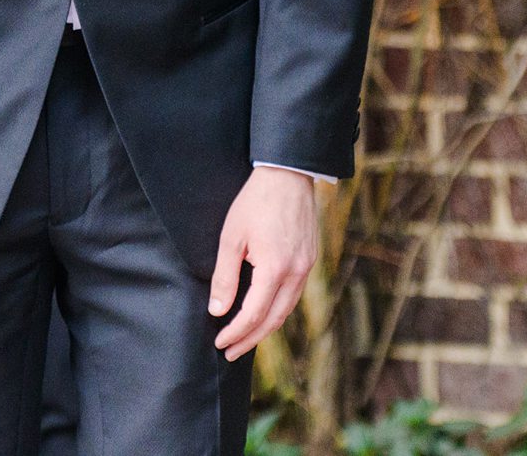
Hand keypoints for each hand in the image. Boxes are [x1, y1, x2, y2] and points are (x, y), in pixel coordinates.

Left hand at [209, 165, 319, 359]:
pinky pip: (293, 296)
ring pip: (286, 310)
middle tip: (230, 352)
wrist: (287, 175)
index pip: (253, 314)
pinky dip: (276, 311)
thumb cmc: (254, 203)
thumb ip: (225, 277)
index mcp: (275, 269)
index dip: (235, 332)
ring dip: (264, 328)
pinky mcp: (309, 260)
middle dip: (250, 339)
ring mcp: (306, 268)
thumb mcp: (231, 237)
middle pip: (273, 320)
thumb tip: (218, 310)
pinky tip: (263, 313)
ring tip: (244, 339)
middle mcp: (296, 274)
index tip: (220, 342)